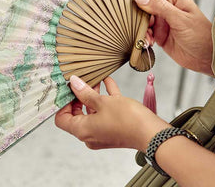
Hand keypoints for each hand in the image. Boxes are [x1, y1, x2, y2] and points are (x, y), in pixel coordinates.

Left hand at [55, 75, 170, 152]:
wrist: (152, 133)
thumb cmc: (128, 120)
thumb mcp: (103, 102)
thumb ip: (85, 92)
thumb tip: (73, 83)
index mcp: (82, 130)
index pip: (62, 119)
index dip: (62, 103)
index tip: (67, 89)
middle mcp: (90, 135)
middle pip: (76, 114)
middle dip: (78, 96)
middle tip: (80, 82)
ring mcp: (102, 133)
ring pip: (92, 112)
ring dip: (92, 95)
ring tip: (94, 79)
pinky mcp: (114, 129)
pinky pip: (105, 112)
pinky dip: (105, 99)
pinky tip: (107, 82)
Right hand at [134, 0, 213, 75]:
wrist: (207, 58)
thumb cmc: (201, 36)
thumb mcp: (180, 19)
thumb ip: (160, 7)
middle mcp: (167, 9)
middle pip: (145, 4)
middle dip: (139, 13)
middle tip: (138, 21)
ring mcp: (163, 22)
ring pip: (144, 20)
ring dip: (142, 28)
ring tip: (147, 37)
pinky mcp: (160, 35)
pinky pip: (146, 32)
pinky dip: (144, 37)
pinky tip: (149, 42)